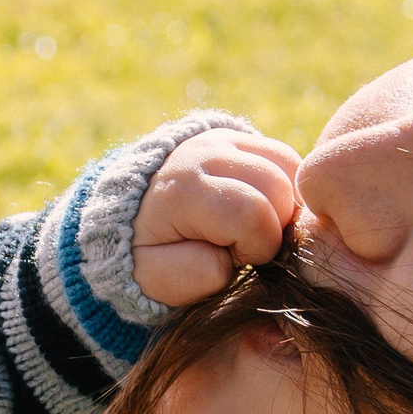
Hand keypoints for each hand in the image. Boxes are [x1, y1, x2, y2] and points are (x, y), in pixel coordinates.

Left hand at [132, 128, 303, 306]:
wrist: (123, 214)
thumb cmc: (143, 252)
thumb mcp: (154, 278)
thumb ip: (194, 275)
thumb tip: (230, 258)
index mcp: (183, 190)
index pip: (253, 215)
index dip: (258, 247)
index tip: (234, 257)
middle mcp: (204, 152)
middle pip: (278, 186)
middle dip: (274, 227)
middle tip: (243, 243)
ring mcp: (221, 138)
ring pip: (289, 166)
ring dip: (283, 206)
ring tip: (251, 226)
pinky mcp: (234, 135)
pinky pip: (284, 157)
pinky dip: (283, 187)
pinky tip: (259, 208)